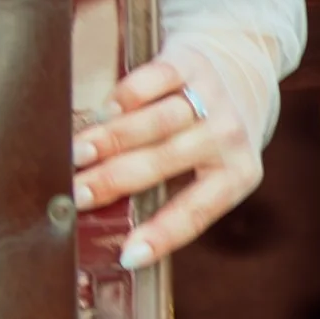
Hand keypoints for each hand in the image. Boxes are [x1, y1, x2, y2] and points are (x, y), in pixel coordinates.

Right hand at [73, 41, 263, 268]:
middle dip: (115, 180)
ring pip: (156, 122)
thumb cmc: (214, 131)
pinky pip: (152, 81)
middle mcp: (228, 136)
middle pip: (165, 162)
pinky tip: (104, 113)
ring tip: (77, 154)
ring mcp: (211, 98)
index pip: (196, 211)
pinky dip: (125, 97)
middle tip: (77, 194)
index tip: (129, 255)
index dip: (162, 235)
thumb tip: (114, 230)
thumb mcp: (213, 167)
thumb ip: (174, 189)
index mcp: (238, 174)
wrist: (242, 64)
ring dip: (112, 140)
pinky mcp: (191, 63)